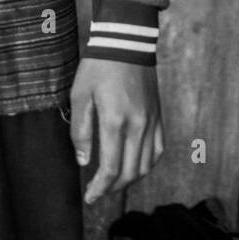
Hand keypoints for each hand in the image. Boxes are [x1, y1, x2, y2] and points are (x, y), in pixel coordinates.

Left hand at [70, 57, 163, 203]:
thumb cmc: (98, 66)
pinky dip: (146, 165)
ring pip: (146, 166)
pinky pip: (157, 151)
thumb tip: (84, 162)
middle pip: (130, 173)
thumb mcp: (79, 95)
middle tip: (98, 193)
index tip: (89, 197)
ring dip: (129, 180)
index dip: (100, 188)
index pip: (111, 169)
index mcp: (116, 121)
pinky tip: (134, 166)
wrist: (127, 42)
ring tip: (113, 183)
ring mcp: (152, 122)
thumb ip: (81, 132)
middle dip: (113, 189)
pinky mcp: (158, 117)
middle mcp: (138, 126)